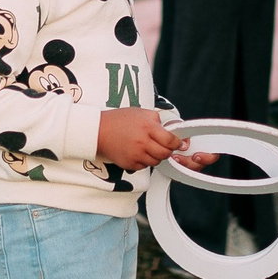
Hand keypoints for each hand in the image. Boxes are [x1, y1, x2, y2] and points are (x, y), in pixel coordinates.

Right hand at [96, 108, 214, 170]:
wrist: (98, 131)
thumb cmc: (118, 120)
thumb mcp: (139, 112)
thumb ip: (156, 119)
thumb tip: (170, 127)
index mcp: (147, 128)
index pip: (170, 140)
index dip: (178, 143)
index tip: (179, 143)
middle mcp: (142, 142)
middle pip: (165, 153)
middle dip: (168, 151)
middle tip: (165, 146)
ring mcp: (136, 155)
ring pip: (156, 162)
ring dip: (156, 157)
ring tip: (149, 148)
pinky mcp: (129, 164)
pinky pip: (144, 167)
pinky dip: (144, 161)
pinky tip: (138, 152)